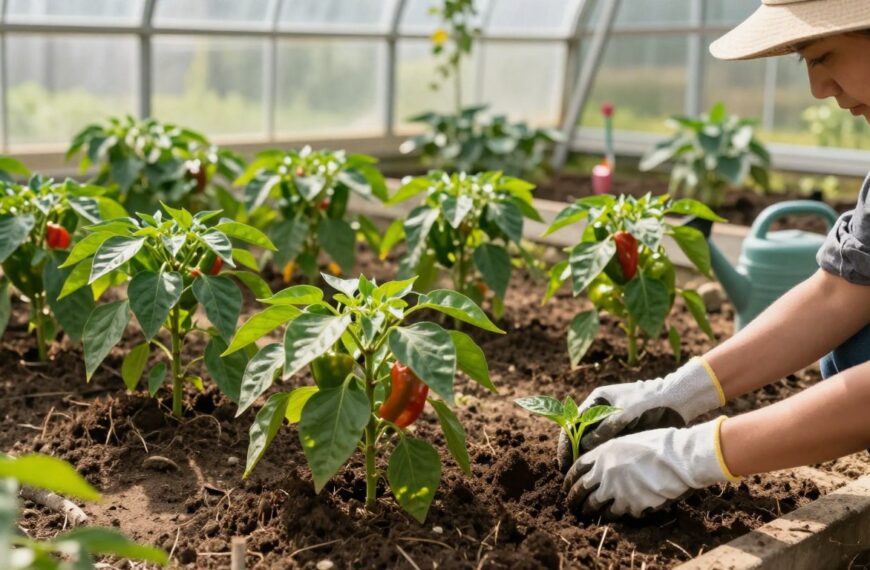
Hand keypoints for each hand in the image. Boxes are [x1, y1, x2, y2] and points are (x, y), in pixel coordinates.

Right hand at [557, 357, 724, 469]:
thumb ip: (603, 429)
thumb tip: (583, 447)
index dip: (565, 444)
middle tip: (570, 475)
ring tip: (583, 478)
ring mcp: (611, 423)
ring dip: (586, 459)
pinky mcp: (623, 433)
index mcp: (596, 402)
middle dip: (573, 454)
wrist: (676, 399)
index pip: (572, 423)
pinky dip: (601, 459)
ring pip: (592, 444)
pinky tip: (600, 473)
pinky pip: (606, 448)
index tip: (563, 463)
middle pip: (579, 435)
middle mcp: (600, 412)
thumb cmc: (648, 402)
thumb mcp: (624, 414)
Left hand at [562, 417, 738, 517]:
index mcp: (601, 453)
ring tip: (587, 514)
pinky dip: (614, 516)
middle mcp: (604, 472)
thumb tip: (599, 465)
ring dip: (589, 511)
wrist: (678, 458)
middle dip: (573, 500)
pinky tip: (612, 517)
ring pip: (594, 506)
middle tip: (571, 506)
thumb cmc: (658, 444)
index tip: (567, 486)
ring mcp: (615, 490)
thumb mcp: (626, 441)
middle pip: (580, 490)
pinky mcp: (630, 505)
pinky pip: (617, 514)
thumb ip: (609, 454)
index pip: (576, 469)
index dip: (569, 480)